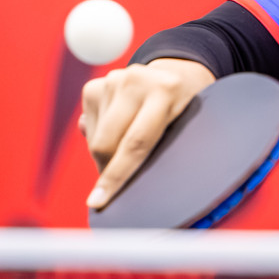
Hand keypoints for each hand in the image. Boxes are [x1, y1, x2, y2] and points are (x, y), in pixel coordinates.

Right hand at [80, 58, 215, 209]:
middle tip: (121, 183)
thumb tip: (126, 186)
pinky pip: (88, 128)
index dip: (116, 176)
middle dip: (109, 171)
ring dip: (105, 156)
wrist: (176, 75)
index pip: (136, 143)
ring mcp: (113, 81)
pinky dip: (100, 139)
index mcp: (167, 91)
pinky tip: (122, 130)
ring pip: (95, 140)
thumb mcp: (190, 125)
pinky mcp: (94, 86)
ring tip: (129, 150)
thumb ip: (169, 149)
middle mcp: (136, 81)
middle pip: (107, 144)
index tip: (98, 202)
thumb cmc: (186, 111)